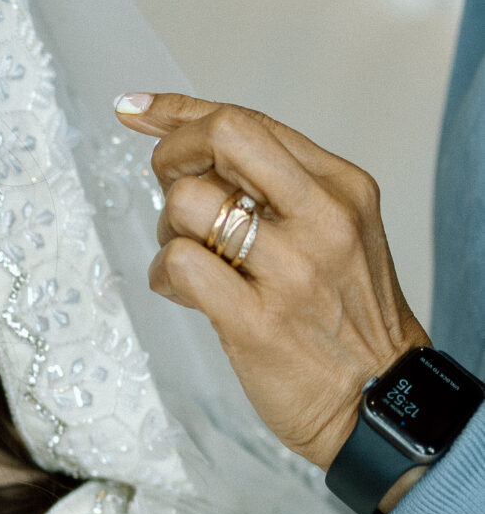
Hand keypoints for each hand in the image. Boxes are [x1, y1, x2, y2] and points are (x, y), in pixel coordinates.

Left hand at [120, 92, 426, 490]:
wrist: (378, 403)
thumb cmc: (345, 319)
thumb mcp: (334, 234)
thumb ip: (275, 190)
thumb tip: (187, 146)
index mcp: (341, 187)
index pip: (249, 121)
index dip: (180, 111)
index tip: (136, 111)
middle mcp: (321, 217)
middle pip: (223, 137)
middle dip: (172, 155)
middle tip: (170, 190)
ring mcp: (291, 269)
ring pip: (188, 203)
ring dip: (168, 230)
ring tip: (191, 258)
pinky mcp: (257, 321)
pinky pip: (179, 266)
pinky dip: (165, 274)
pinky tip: (185, 292)